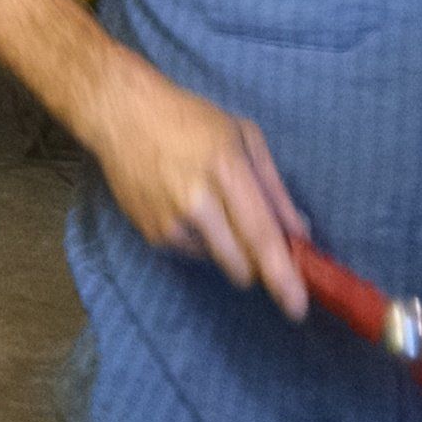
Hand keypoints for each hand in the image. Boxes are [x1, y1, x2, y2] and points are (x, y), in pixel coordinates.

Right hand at [85, 53, 308, 318]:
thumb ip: (274, 189)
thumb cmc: (190, 119)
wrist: (122, 115)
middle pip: (241, 264)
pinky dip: (201, 239)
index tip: (297, 306)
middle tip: (262, 242)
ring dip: (228, 246)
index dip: (282, 275)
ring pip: (219, 261)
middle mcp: (196, 202)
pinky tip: (186, 204)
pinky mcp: (152, 234)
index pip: (260, 234)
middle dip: (259, 266)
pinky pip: (194, 253)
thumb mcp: (244, 137)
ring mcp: (170, 222)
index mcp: (226, 169)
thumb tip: (299, 233)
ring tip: (211, 202)